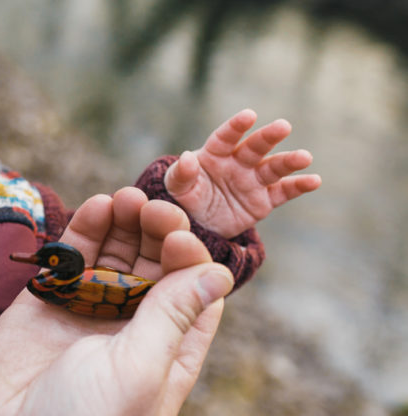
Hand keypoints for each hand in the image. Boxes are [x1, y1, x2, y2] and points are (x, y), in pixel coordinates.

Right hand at [0, 187, 233, 415]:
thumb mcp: (138, 372)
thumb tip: (218, 272)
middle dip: (159, 233)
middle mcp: (130, 330)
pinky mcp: (44, 303)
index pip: (195, 293)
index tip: (181, 235)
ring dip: (124, 225)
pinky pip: (70, 259)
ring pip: (114, 256)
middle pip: (156, 266)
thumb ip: (171, 316)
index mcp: (167, 356)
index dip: (193, 258)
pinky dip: (84, 231)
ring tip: (126, 198)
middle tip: (154, 206)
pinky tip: (98, 207)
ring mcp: (85, 313)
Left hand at [165, 109, 320, 237]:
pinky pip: (283, 192)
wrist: (198, 225)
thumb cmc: (185, 198)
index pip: (226, 137)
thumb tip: (187, 157)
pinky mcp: (264, 200)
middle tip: (283, 126)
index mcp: (215, 154)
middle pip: (255, 147)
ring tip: (305, 157)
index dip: (236, 126)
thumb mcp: (176, 188)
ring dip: (290, 161)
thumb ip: (181, 174)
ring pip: (274, 167)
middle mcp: (238, 162)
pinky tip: (314, 181)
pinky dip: (299, 186)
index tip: (249, 115)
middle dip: (268, 137)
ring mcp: (253, 180)